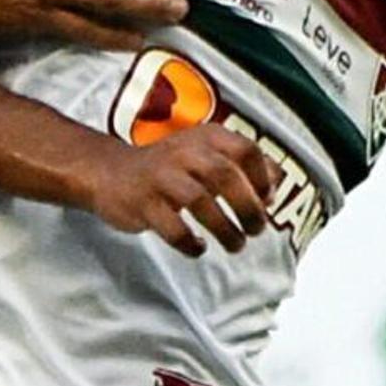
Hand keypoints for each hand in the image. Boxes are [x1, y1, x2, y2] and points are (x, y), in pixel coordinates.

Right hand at [76, 125, 288, 254]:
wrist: (111, 173)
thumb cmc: (170, 169)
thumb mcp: (206, 155)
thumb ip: (242, 166)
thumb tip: (274, 189)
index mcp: (205, 137)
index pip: (246, 150)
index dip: (263, 178)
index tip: (267, 201)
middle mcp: (184, 151)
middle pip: (225, 175)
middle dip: (247, 207)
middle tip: (256, 230)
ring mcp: (161, 177)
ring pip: (199, 201)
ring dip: (224, 229)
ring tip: (235, 245)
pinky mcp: (142, 202)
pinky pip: (172, 227)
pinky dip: (190, 242)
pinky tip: (199, 249)